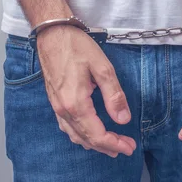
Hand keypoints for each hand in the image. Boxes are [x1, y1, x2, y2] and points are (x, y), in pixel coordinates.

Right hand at [37, 25, 136, 156]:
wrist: (52, 33)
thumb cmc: (76, 46)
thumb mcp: (102, 67)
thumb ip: (114, 95)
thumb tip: (123, 119)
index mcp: (76, 103)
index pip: (97, 134)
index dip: (115, 144)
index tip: (129, 147)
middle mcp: (63, 109)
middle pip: (86, 139)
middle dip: (108, 147)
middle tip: (126, 147)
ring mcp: (57, 106)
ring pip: (75, 135)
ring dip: (93, 144)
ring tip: (111, 146)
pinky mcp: (55, 101)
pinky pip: (67, 127)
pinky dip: (80, 135)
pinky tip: (88, 134)